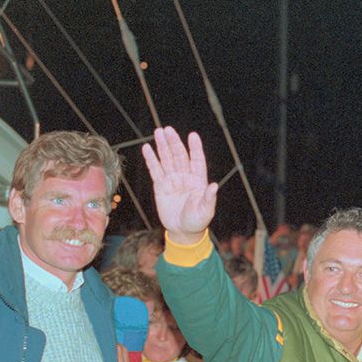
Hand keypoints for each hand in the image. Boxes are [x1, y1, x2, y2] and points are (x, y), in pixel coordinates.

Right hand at [142, 127, 217, 243]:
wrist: (183, 231)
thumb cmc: (198, 221)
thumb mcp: (205, 211)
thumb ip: (208, 198)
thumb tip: (214, 186)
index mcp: (198, 180)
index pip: (197, 160)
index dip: (195, 148)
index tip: (192, 135)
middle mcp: (186, 176)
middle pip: (179, 156)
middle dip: (174, 143)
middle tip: (167, 130)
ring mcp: (173, 180)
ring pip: (167, 159)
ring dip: (162, 146)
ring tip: (158, 132)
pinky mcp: (160, 186)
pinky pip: (155, 170)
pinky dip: (151, 159)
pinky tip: (147, 148)